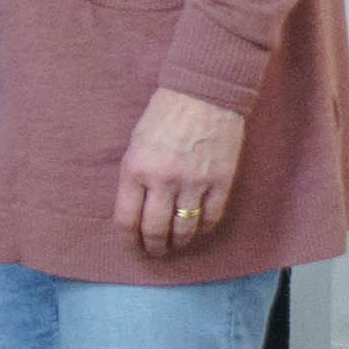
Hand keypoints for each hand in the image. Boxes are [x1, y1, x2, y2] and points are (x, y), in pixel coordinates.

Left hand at [117, 87, 247, 260]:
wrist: (203, 94)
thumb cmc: (163, 116)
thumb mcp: (136, 144)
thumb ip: (135, 177)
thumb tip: (136, 212)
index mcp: (135, 169)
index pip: (127, 220)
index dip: (129, 242)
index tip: (132, 250)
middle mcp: (163, 180)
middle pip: (155, 230)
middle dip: (153, 248)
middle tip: (154, 253)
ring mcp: (194, 182)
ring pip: (185, 229)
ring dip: (178, 243)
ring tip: (175, 246)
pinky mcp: (221, 181)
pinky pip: (212, 218)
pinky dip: (204, 229)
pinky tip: (198, 230)